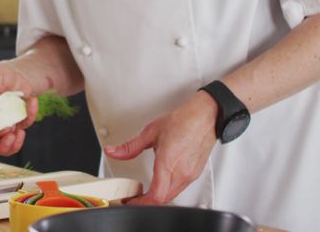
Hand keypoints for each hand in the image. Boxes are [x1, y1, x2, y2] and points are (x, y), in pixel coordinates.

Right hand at [0, 60, 38, 156]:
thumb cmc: (6, 72)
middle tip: (12, 136)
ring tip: (21, 131)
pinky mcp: (16, 125)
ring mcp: (3, 124)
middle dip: (0, 146)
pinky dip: (28, 119)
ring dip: (13, 144)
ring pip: (3, 146)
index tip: (5, 128)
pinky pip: (20, 133)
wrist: (26, 71)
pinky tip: (31, 103)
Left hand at [103, 91, 218, 204]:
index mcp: (168, 163)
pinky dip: (168, 189)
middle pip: (163, 199)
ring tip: (145, 191)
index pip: (156, 196)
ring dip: (158, 196)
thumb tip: (113, 152)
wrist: (206, 116)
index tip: (130, 201)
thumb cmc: (184, 121)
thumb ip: (130, 146)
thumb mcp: (150, 132)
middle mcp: (182, 172)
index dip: (141, 203)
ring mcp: (191, 175)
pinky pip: (180, 188)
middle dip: (147, 202)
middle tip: (134, 197)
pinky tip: (161, 182)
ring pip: (172, 195)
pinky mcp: (195, 173)